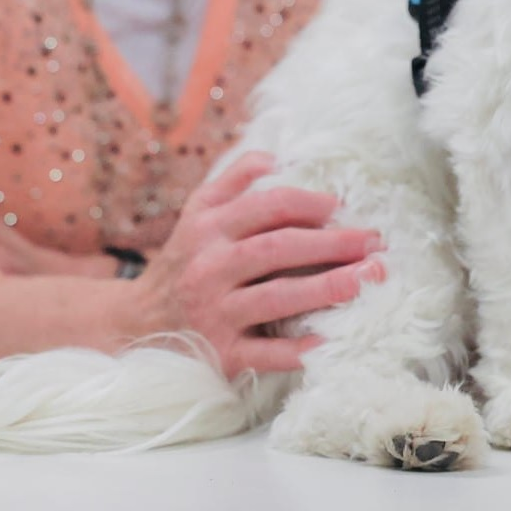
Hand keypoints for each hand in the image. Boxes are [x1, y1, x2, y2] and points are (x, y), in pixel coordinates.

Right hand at [133, 151, 384, 378]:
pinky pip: (265, 353)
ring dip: (327, 288)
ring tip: (367, 281)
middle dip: (332, 243)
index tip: (343, 207)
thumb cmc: (183, 261)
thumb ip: (234, 180)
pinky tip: (332, 341)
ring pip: (277, 298)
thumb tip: (275, 155)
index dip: (309, 203)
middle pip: (279, 248)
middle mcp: (211, 267)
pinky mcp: (221, 354)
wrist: (136, 324)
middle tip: (375, 242)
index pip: (267, 207)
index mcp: (210, 228)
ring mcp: (216, 313)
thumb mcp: (197, 212)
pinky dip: (299, 350)